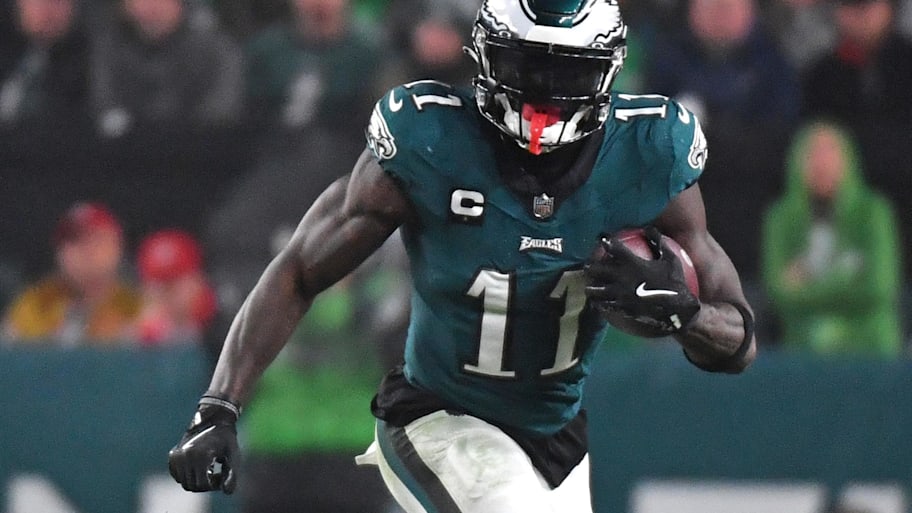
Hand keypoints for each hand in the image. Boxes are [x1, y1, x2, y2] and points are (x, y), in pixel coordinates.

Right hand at [168, 398, 239, 493]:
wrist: (214, 419)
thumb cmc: (227, 438)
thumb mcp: (234, 455)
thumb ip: (232, 474)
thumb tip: (226, 492)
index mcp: (199, 455)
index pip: (202, 485)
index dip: (213, 485)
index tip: (221, 476)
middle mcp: (185, 456)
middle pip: (192, 485)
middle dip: (205, 484)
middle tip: (216, 473)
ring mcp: (176, 455)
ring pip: (184, 482)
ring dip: (197, 480)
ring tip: (210, 469)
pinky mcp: (173, 455)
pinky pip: (178, 475)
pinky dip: (188, 475)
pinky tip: (200, 466)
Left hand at [584, 226, 700, 332]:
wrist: (677, 309)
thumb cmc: (675, 282)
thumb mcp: (671, 259)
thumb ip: (659, 242)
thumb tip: (650, 228)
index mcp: (632, 263)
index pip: (614, 248)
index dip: (606, 243)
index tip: (602, 240)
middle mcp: (622, 277)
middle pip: (597, 270)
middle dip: (591, 267)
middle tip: (589, 267)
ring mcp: (619, 294)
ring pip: (595, 290)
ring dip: (591, 288)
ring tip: (589, 287)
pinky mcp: (620, 308)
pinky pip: (603, 305)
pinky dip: (599, 303)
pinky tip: (597, 303)